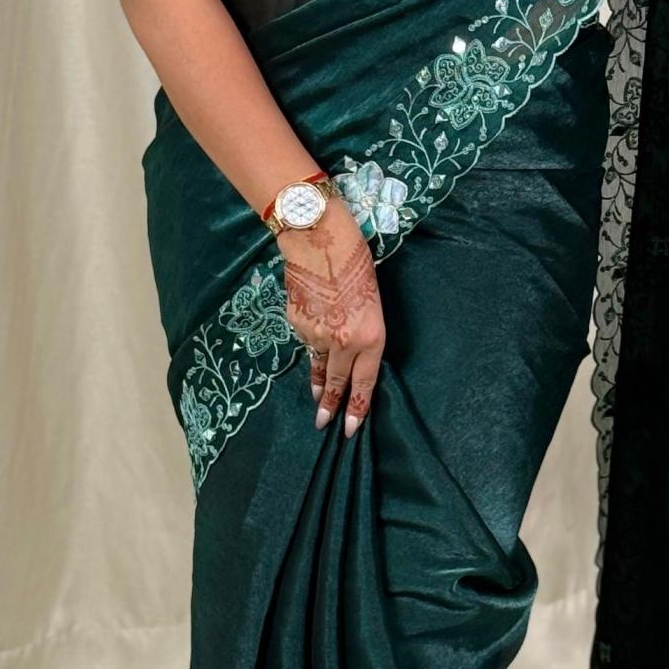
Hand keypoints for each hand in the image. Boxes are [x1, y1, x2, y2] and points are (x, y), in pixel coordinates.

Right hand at [278, 194, 384, 435]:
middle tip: (323, 424)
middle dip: (329, 406)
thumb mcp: (371, 301)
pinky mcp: (296, 324)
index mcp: (372, 337)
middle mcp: (344, 343)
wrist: (319, 239)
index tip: (349, 429)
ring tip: (315, 394)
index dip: (356, 408)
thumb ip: (361, 331)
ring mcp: (316, 335)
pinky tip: (310, 326)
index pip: (364, 383)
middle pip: (335, 382)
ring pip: (316, 363)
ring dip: (315, 380)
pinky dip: (308, 340)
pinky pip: (304, 340)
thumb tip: (345, 349)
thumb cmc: (356, 261)